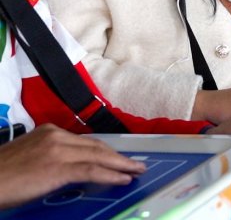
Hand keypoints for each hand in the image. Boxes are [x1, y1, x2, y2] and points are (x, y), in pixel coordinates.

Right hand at [0, 124, 145, 208]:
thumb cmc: (1, 177)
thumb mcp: (28, 159)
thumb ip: (49, 158)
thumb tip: (69, 170)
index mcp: (48, 132)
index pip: (85, 141)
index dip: (106, 151)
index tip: (120, 158)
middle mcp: (56, 136)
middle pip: (96, 146)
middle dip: (118, 157)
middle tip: (135, 164)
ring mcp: (58, 150)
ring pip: (99, 156)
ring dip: (121, 165)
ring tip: (136, 171)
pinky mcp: (58, 167)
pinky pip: (92, 170)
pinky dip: (111, 175)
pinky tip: (123, 179)